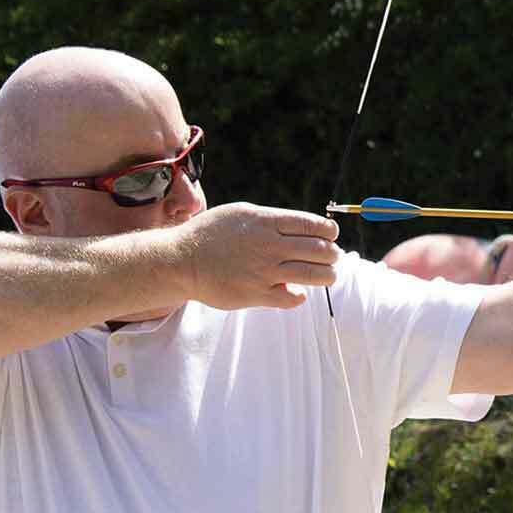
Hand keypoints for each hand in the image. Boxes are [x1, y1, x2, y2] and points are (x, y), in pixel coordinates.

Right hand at [168, 203, 341, 309]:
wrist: (180, 260)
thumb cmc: (212, 234)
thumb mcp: (242, 214)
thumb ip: (273, 221)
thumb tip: (306, 228)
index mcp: (266, 222)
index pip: (313, 225)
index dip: (329, 231)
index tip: (331, 235)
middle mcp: (269, 246)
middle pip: (321, 250)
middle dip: (332, 254)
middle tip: (331, 256)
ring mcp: (264, 271)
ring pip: (315, 275)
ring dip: (327, 275)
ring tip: (327, 274)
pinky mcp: (257, 294)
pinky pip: (293, 298)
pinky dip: (300, 295)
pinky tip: (296, 290)